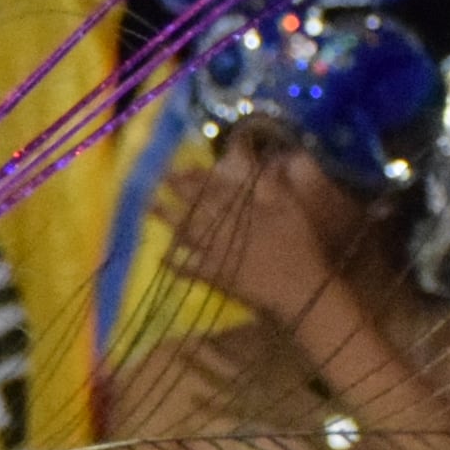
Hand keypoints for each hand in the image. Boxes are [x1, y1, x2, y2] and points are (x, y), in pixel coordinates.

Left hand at [158, 137, 345, 325]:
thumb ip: (270, 183)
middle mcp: (223, 226)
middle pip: (196, 205)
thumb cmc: (298, 243)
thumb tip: (257, 164)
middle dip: (176, 192)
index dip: (195, 177)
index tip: (179, 168)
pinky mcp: (215, 275)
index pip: (214, 187)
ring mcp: (216, 251)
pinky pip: (190, 268)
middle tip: (158, 180)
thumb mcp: (289, 204)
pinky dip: (175, 264)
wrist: (297, 285)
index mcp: (242, 208)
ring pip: (188, 231)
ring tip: (150, 207)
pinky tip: (161, 258)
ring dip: (168, 219)